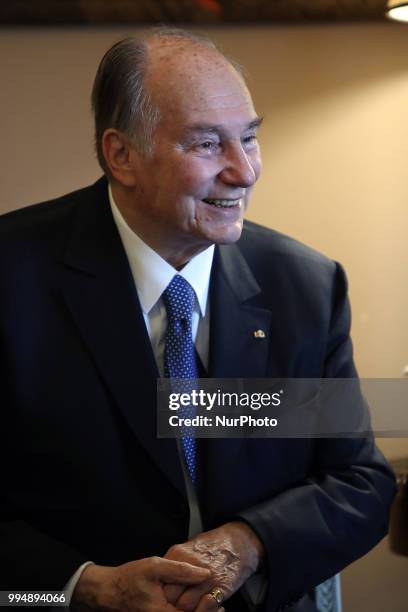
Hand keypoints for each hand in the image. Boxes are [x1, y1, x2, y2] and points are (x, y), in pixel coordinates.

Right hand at [72, 556, 210, 611]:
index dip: (208, 609)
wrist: (109, 591)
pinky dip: (189, 611)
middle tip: (221, 603)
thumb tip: (206, 572)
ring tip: (215, 604)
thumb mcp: (155, 567)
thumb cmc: (130, 578)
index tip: (218, 597)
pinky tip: (198, 604)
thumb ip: (181, 570)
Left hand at [163, 521, 263, 610]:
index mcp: (180, 554)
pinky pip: (206, 606)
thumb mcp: (189, 546)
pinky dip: (202, 609)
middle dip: (171, 603)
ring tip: (189, 606)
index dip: (161, 592)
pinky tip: (201, 605)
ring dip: (187, 608)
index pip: (162, 580)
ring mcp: (207, 578)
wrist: (239, 543)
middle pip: (171, 595)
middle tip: (173, 605)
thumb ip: (174, 562)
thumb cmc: (213, 545)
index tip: (162, 597)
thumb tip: (160, 577)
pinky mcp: (221, 588)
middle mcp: (192, 566)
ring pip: (186, 605)